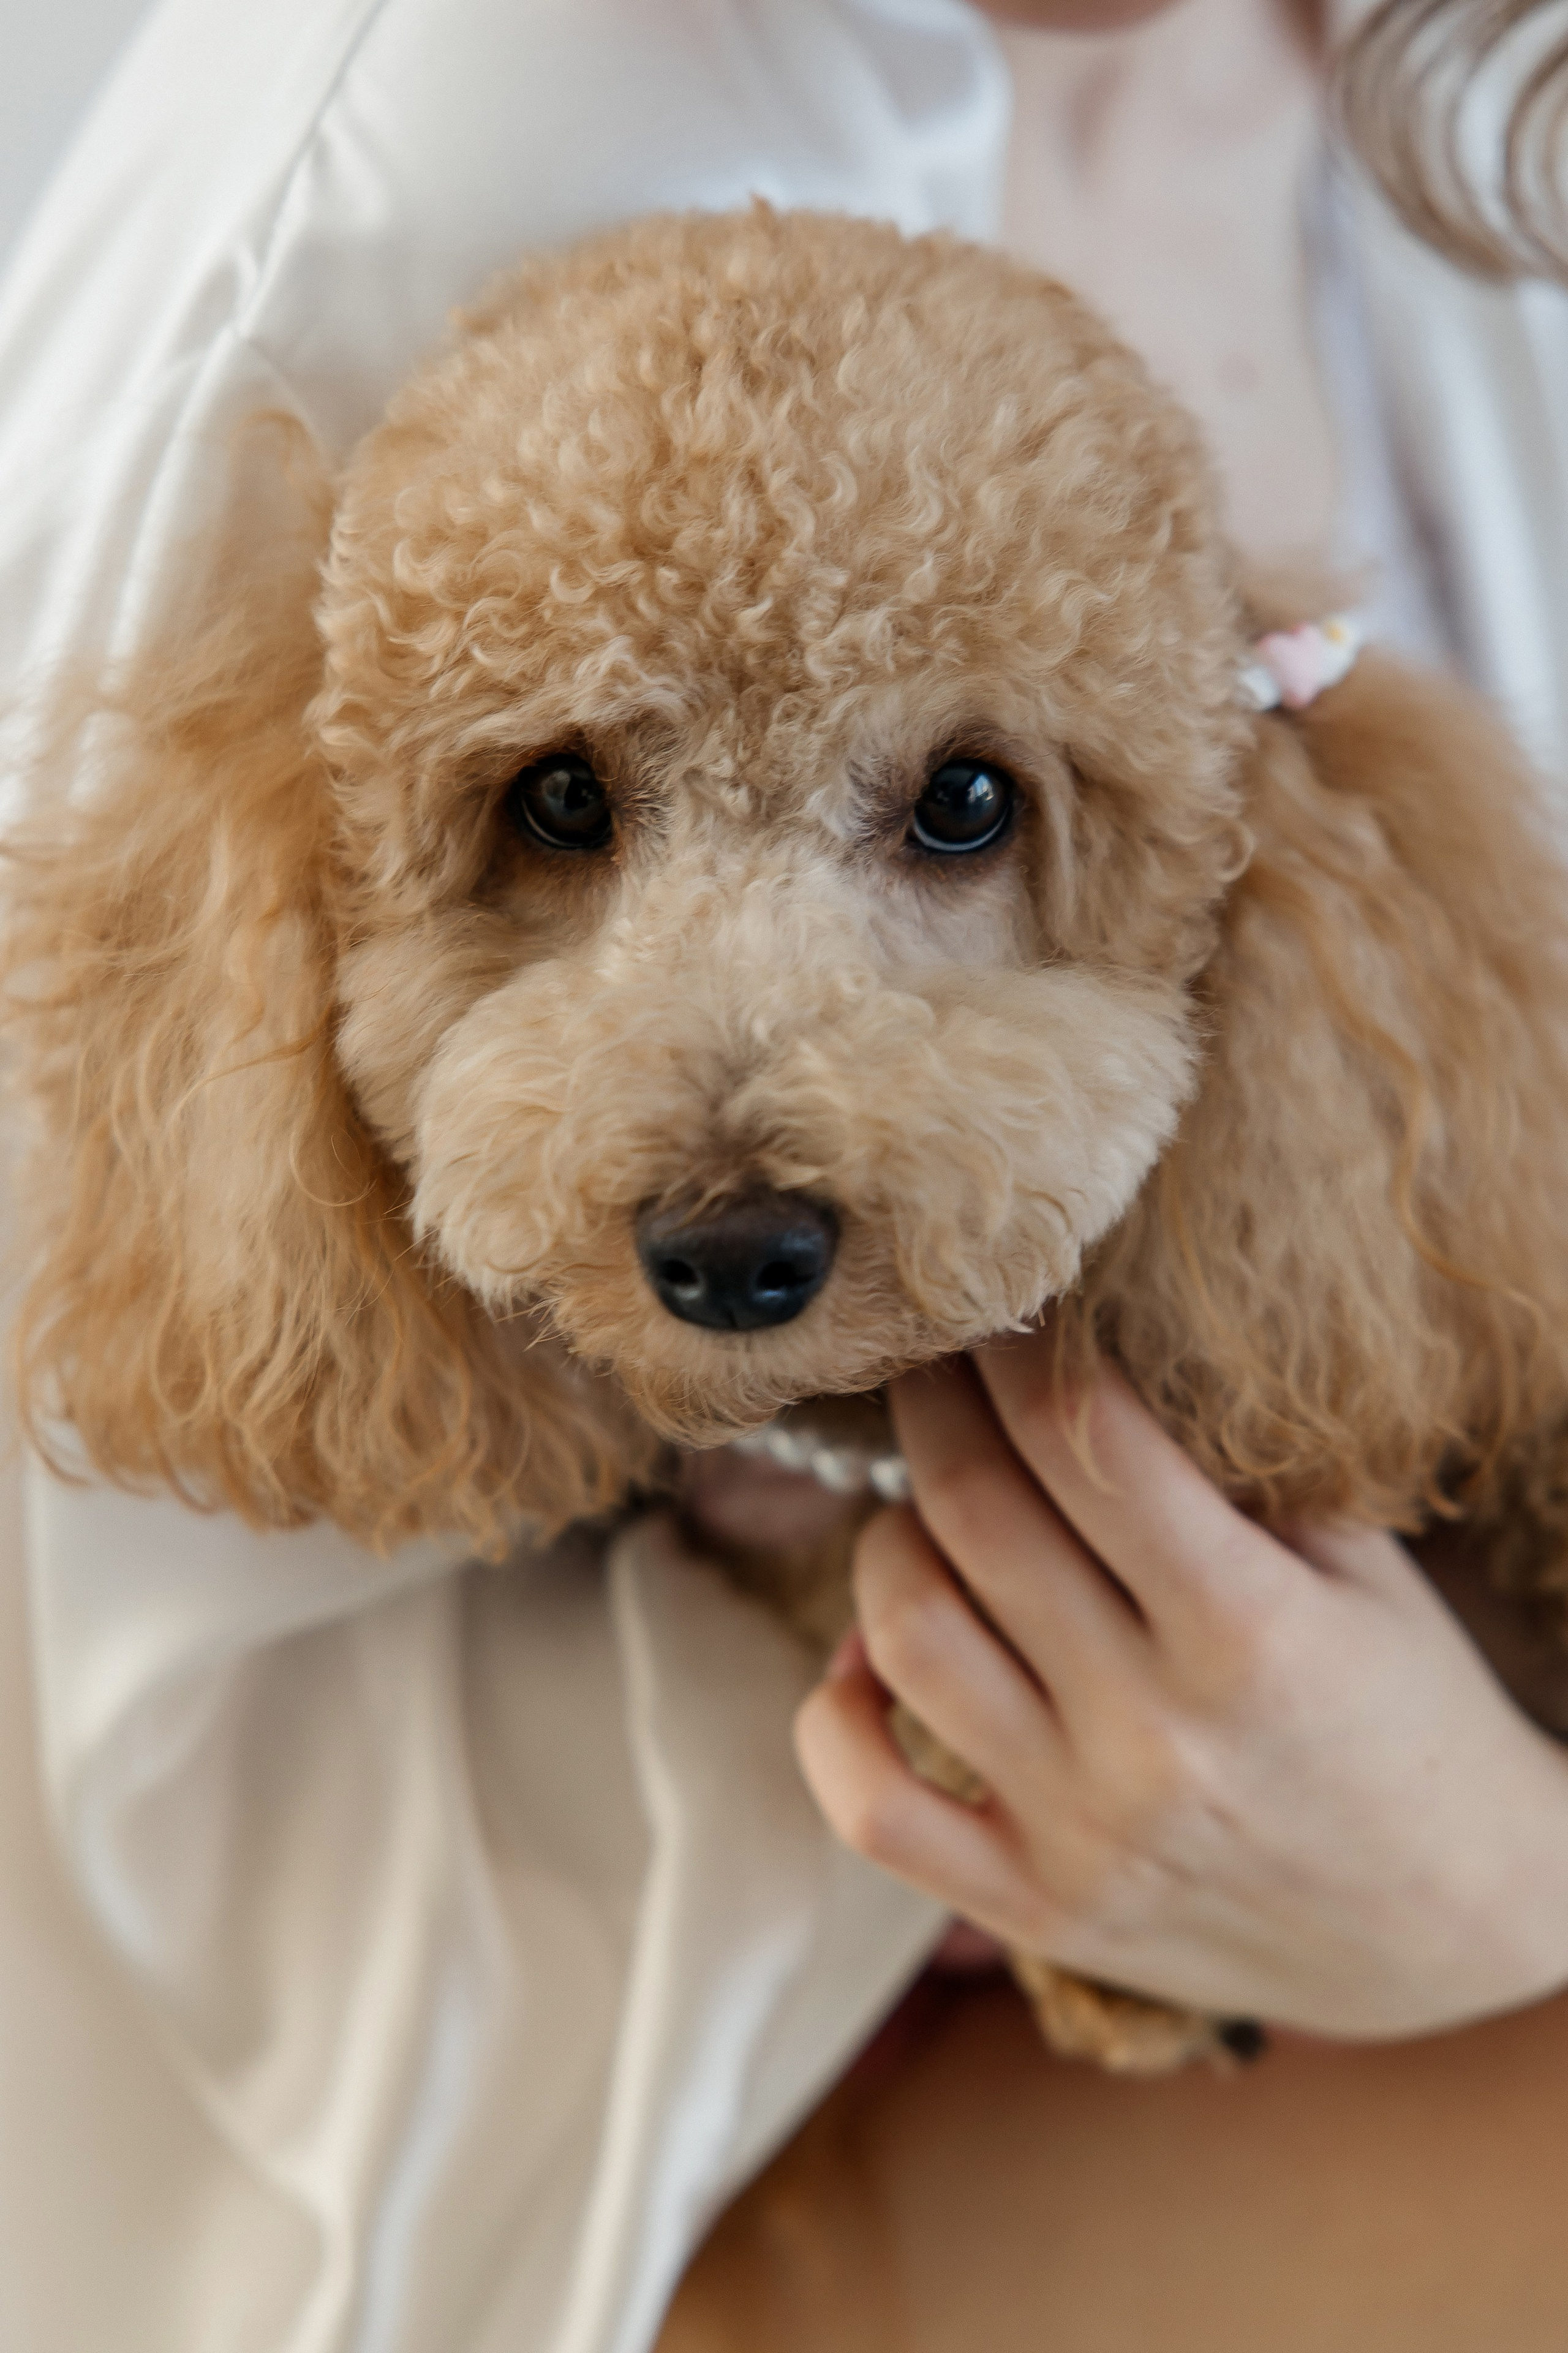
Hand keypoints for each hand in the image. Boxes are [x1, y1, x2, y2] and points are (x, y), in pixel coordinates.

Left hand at [794, 1335, 1567, 2037]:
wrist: (1468, 1927)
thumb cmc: (1412, 1719)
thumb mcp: (1365, 1573)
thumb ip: (1237, 1476)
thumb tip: (1092, 1360)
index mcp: (1250, 1628)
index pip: (1081, 1439)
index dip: (1015, 1352)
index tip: (994, 1308)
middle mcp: (1154, 1731)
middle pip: (974, 1514)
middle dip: (934, 1409)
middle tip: (932, 1367)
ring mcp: (1086, 1832)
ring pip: (906, 1638)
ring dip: (888, 1542)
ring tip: (919, 1511)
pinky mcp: (1039, 1911)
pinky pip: (873, 1812)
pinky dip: (834, 1721)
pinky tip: (866, 1662)